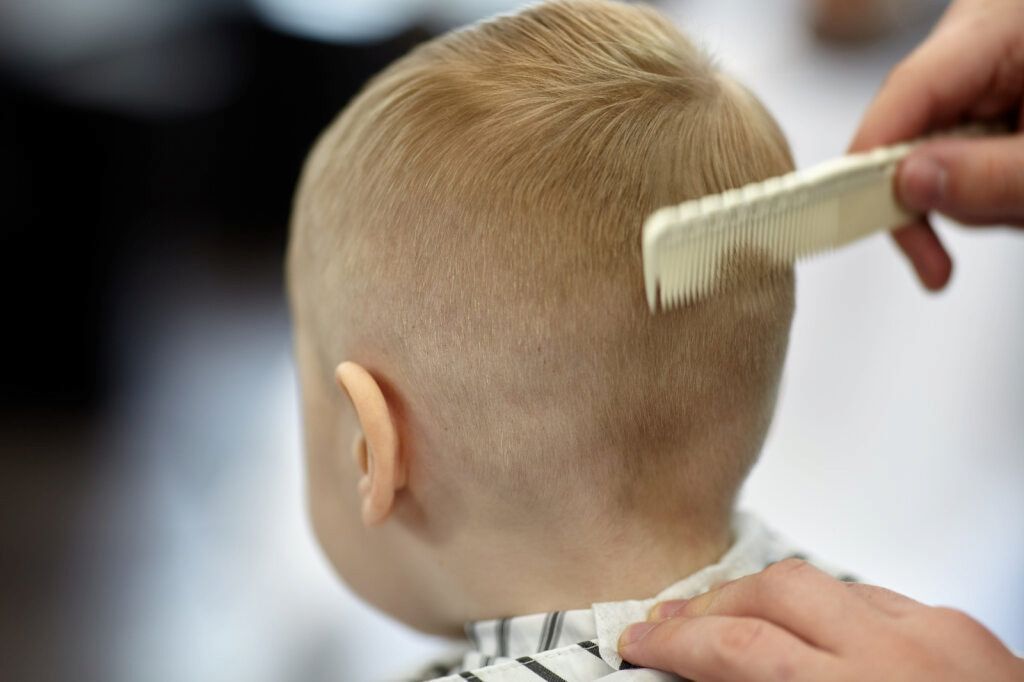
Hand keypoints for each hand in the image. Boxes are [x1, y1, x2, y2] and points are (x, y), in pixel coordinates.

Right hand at [618, 559, 1023, 681]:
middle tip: (669, 626)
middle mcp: (898, 658)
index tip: (641, 645)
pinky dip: (827, 608)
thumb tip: (718, 680)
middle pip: (775, 592)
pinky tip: (809, 630)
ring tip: (726, 618)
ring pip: (823, 583)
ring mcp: (937, 634)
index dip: (675, 644)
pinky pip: (872, 596)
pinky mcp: (963, 629)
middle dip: (709, 605)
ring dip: (761, 597)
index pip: (740, 651)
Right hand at [849, 0, 1023, 289]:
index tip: (854, 226)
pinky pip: (968, 151)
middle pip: (913, 134)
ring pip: (940, 154)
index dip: (869, 164)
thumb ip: (995, 176)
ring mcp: (988, 69)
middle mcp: (982, 41)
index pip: (904, 97)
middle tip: (976, 242)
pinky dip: (994, 185)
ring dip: (981, 197)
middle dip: (945, 196)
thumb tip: (910, 185)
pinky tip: (1023, 188)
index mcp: (998, 27)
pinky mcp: (999, 94)